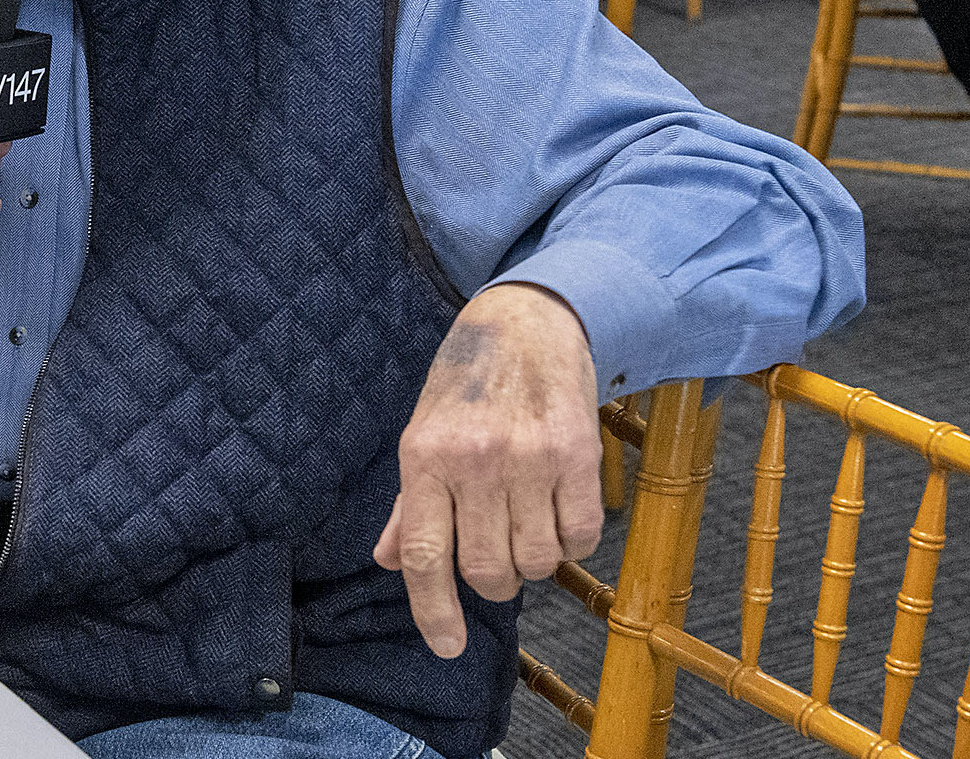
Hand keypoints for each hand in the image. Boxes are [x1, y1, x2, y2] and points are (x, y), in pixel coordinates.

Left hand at [371, 283, 602, 658]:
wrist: (527, 322)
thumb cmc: (467, 384)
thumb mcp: (423, 433)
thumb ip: (411, 505)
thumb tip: (389, 561)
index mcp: (424, 456)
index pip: (424, 554)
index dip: (433, 610)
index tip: (446, 646)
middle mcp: (474, 460)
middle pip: (485, 569)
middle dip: (493, 584)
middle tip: (497, 562)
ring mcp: (529, 458)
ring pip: (536, 561)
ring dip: (534, 562)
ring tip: (528, 526)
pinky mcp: (578, 454)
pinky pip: (581, 537)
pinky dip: (572, 544)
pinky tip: (560, 515)